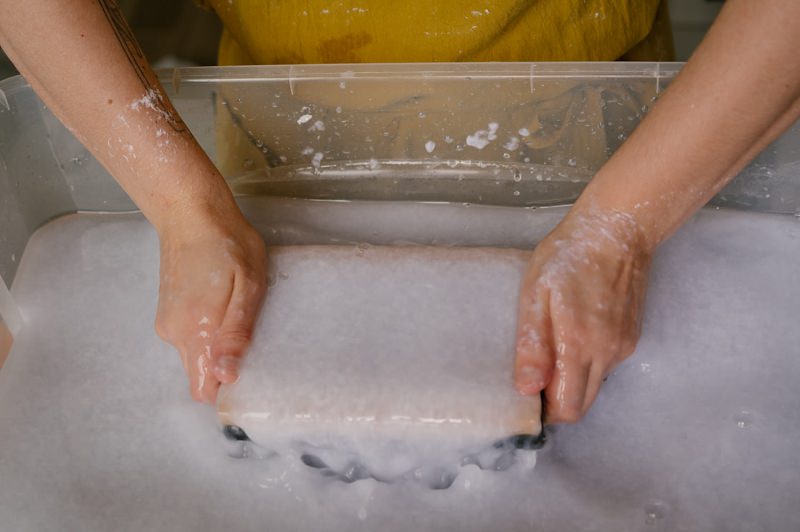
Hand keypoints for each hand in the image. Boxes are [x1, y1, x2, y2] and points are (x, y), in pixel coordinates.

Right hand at [155, 205, 266, 403]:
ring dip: (217, 347)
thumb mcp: (249, 285)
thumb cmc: (227, 243)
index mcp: (197, 331)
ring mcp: (167, 323)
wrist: (190, 213)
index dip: (226, 389)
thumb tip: (227, 376)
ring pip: (195, 356)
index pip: (203, 390)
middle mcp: (175, 334)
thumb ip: (236, 332)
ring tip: (237, 313)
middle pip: (200, 375)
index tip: (250, 371)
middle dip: (224, 368)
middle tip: (251, 337)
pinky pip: (189, 338)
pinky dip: (206, 333)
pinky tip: (222, 304)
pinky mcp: (167, 312)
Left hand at [513, 208, 651, 422]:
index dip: (545, 413)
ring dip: (572, 381)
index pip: (567, 407)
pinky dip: (587, 364)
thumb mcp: (536, 294)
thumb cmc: (568, 257)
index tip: (527, 400)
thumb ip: (532, 344)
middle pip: (582, 404)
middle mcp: (607, 354)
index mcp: (579, 345)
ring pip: (594, 386)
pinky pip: (605, 366)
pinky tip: (573, 335)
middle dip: (557, 402)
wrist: (617, 231)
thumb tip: (527, 389)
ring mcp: (623, 347)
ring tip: (551, 349)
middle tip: (534, 379)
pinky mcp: (632, 338)